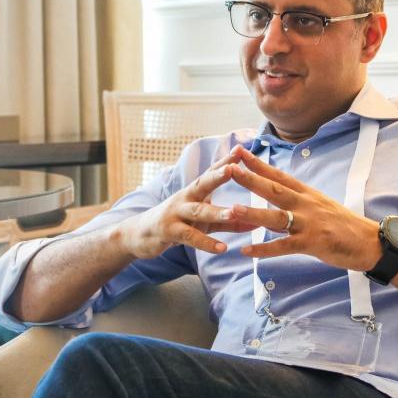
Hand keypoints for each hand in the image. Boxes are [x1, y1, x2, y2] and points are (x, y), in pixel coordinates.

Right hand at [118, 148, 255, 258]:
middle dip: (219, 176)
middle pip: (203, 184)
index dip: (225, 161)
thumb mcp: (204, 222)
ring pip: (198, 211)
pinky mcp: (168, 232)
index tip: (240, 149)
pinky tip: (222, 248)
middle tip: (235, 168)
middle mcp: (185, 198)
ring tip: (235, 212)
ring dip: (217, 212)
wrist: (139, 235)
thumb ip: (229, 221)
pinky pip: (189, 237)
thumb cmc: (178, 224)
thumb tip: (257, 221)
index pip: (211, 173)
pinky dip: (206, 242)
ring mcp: (175, 214)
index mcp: (195, 191)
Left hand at [228, 146, 381, 270]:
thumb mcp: (321, 205)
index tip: (240, 152)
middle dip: (250, 179)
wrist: (370, 242)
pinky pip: (284, 246)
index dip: (259, 164)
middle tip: (229, 168)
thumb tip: (279, 193)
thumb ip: (299, 200)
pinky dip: (264, 249)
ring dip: (253, 213)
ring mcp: (309, 223)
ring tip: (232, 209)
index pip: (279, 175)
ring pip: (277, 217)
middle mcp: (306, 204)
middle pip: (274, 189)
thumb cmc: (344, 225)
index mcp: (307, 194)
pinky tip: (246, 251)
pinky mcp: (312, 243)